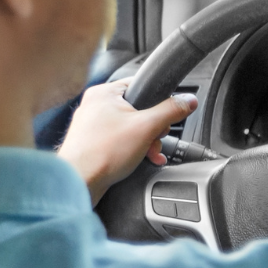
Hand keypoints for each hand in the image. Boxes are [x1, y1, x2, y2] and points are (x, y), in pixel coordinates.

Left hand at [58, 79, 197, 203]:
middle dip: (153, 128)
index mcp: (104, 92)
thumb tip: (188, 101)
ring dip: (145, 141)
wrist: (79, 182)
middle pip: (138, 109)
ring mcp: (91, 124)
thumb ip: (171, 111)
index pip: (141, 85)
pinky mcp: (91, 142)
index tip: (167, 116)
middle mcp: (95, 105)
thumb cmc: (103, 153)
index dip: (159, 101)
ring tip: (148, 154)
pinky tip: (140, 159)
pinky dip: (132, 148)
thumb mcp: (147, 127)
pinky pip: (119, 139)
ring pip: (130, 126)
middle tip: (155, 139)